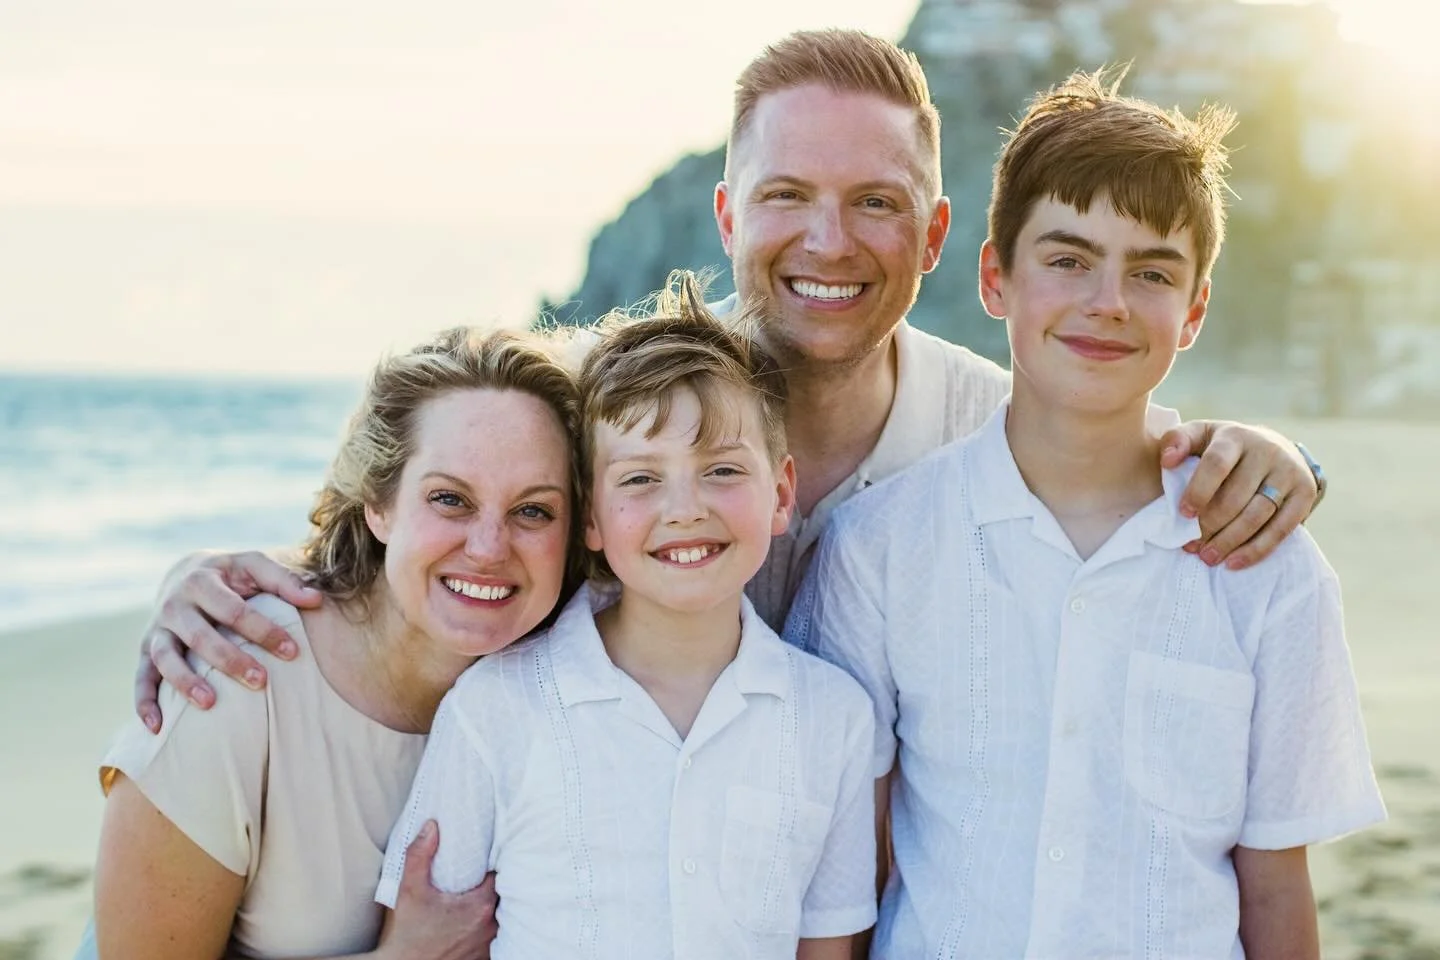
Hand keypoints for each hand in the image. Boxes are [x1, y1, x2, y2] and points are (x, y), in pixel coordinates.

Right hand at [134, 550, 322, 731]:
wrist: (184, 572)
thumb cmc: (231, 575)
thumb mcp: (254, 566)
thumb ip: (284, 580)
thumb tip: (316, 599)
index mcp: (202, 581)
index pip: (235, 610)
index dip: (264, 631)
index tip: (293, 652)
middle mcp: (174, 605)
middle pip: (200, 636)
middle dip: (230, 660)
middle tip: (261, 681)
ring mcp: (157, 629)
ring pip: (165, 657)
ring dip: (185, 681)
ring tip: (210, 704)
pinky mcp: (145, 650)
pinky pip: (140, 678)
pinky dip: (143, 702)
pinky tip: (156, 727)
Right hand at [379, 822, 497, 959]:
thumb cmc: (409, 933)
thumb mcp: (410, 891)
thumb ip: (419, 856)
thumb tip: (432, 827)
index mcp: (480, 905)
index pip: (501, 873)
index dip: (495, 860)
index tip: (485, 852)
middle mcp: (492, 924)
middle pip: (505, 891)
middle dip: (497, 878)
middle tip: (484, 867)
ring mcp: (491, 941)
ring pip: (503, 911)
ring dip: (495, 900)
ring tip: (482, 887)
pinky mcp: (486, 953)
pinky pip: (496, 929)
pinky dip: (491, 919)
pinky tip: (478, 912)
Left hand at [1160, 421, 1318, 570]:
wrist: (1274, 446)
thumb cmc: (1225, 448)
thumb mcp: (1200, 436)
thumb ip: (1177, 441)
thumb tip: (1167, 461)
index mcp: (1236, 437)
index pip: (1217, 464)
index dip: (1199, 490)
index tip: (1184, 513)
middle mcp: (1267, 451)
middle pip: (1236, 496)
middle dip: (1210, 525)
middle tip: (1190, 545)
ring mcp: (1289, 472)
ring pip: (1258, 515)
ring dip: (1230, 541)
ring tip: (1208, 557)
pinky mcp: (1306, 492)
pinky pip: (1282, 529)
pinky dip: (1257, 550)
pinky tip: (1234, 563)